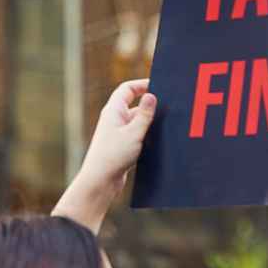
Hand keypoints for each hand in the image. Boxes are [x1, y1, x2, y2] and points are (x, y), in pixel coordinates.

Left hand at [80, 79, 156, 194]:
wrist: (100, 183)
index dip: (142, 84)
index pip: (127, 89)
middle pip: (135, 104)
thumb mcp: (134, 133)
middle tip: (168, 105)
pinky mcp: (122, 145)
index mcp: (114, 111)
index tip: (158, 85)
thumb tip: (152, 95)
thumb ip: (145, 114)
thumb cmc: (113, 156)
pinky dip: (147, 134)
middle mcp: (115, 119)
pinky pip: (138, 134)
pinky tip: (159, 140)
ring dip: (150, 121)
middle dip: (150, 104)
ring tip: (166, 124)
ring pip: (138, 121)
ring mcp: (118, 132)